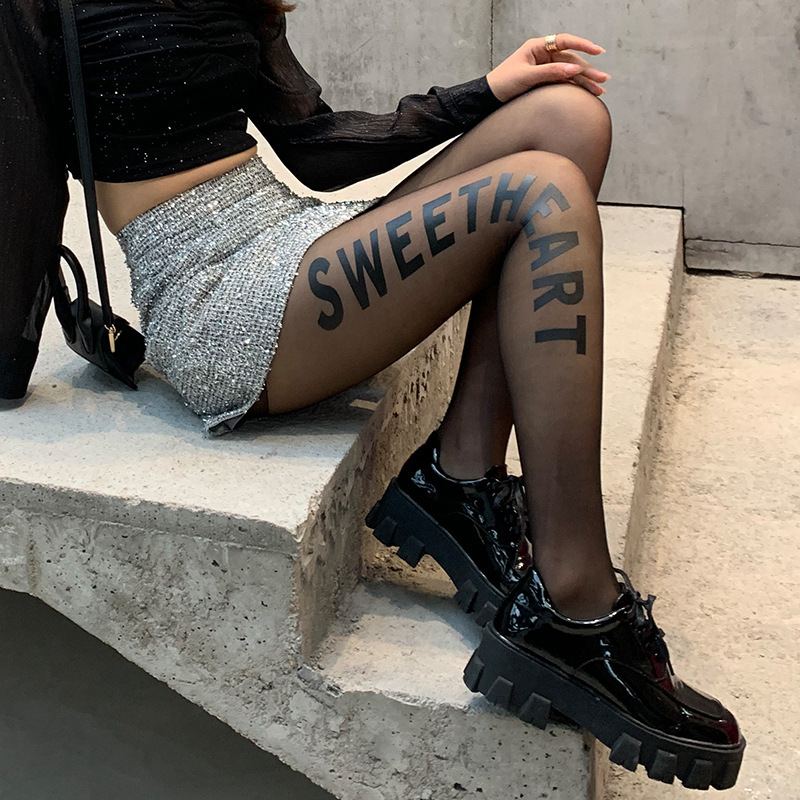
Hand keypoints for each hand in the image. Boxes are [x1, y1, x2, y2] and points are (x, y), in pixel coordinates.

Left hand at [486, 34, 608, 102]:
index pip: (565, 42)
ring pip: (570, 73)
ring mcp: (545, 68)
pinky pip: (564, 82)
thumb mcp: (526, 77)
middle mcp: (544, 55)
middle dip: (587, 70)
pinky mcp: (545, 81)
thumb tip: (574, 70)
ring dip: (585, 81)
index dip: (583, 45)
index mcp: (538, 47)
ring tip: (600, 90)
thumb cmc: (503, 83)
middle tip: (603, 80)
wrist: (489, 97)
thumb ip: (550, 72)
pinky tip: (587, 93)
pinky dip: (575, 88)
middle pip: (571, 60)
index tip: (598, 51)